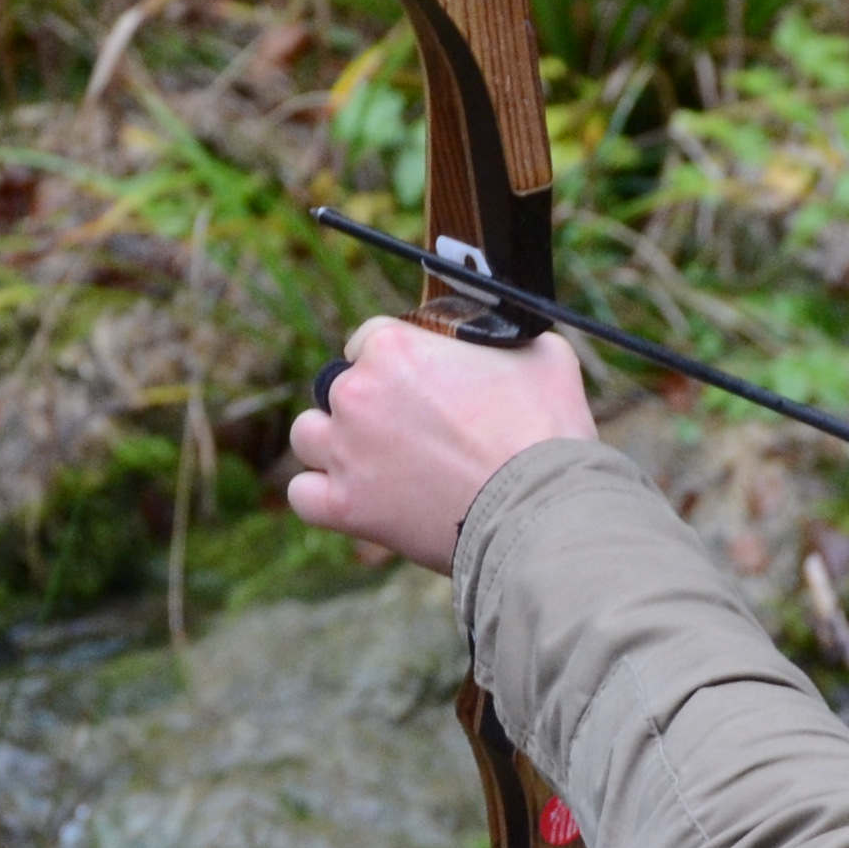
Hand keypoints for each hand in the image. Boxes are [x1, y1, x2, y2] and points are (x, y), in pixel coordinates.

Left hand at [284, 315, 595, 572]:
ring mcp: (345, 452)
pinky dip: (322, 496)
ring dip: (334, 444)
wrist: (541, 508)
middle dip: (368, 405)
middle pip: (336, 388)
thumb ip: (508, 339)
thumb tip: (508, 340)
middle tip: (408, 428)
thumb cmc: (545, 431)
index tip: (416, 383)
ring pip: (309, 436)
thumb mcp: (543, 355)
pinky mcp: (345, 507)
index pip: (368, 339)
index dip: (393, 361)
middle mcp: (356, 393)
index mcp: (392, 347)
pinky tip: (353, 497)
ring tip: (374, 461)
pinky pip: (303, 495)